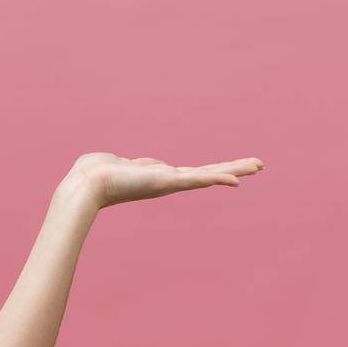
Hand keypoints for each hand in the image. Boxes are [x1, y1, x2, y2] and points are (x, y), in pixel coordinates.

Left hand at [63, 152, 264, 209]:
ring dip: (234, 170)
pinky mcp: (166, 182)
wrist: (88, 183)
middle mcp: (169, 181)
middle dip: (234, 169)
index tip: (233, 170)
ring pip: (209, 175)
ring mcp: (169, 182)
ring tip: (258, 165)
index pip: (194, 172)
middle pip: (208, 174)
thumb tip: (141, 163)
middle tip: (259, 165)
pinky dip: (217, 180)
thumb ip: (136, 164)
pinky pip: (197, 180)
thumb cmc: (97, 172)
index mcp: (160, 176)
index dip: (215, 171)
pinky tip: (235, 181)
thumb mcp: (122, 163)